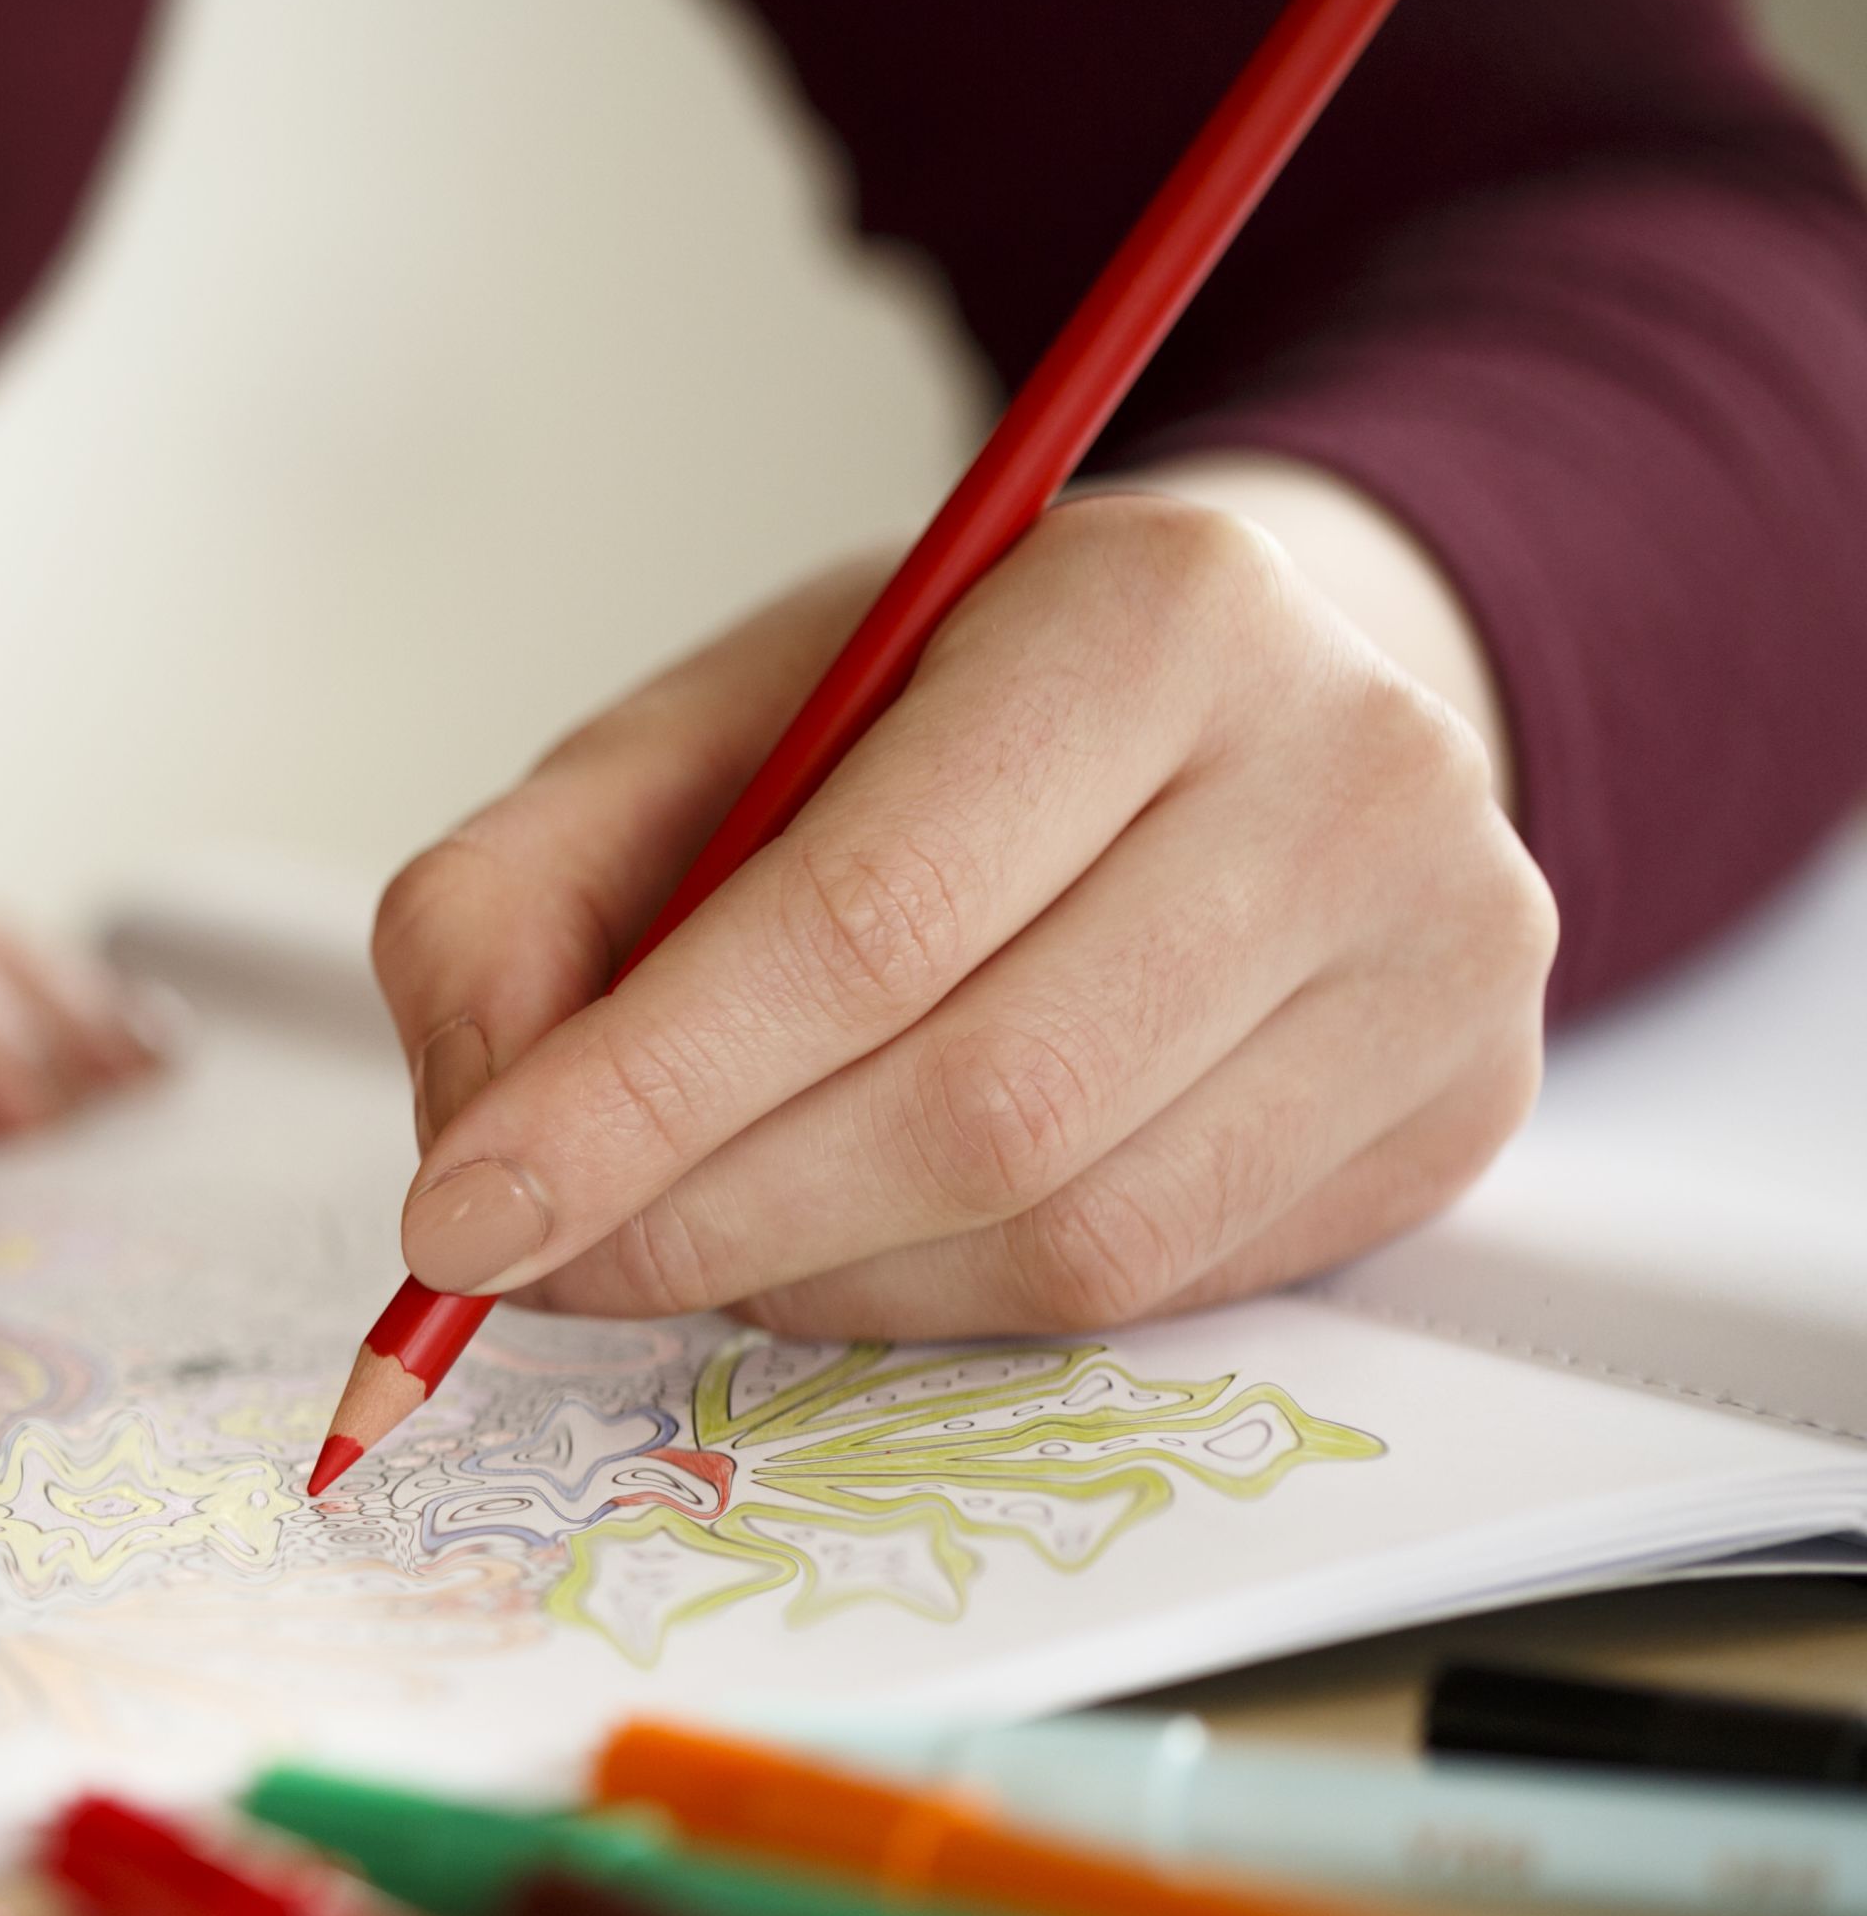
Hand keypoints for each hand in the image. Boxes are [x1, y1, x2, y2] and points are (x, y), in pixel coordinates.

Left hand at [373, 471, 1553, 1337]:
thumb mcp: (707, 734)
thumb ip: (522, 899)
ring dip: (818, 1280)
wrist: (1246, 710)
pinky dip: (942, 1302)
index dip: (642, 1096)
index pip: (865, 917)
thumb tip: (474, 1142)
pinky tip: (857, 1239)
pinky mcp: (1454, 1117)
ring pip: (1068, 1234)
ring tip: (698, 1232)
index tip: (462, 1214)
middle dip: (708, 1216)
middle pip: (976, 1100)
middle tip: (545, 1258)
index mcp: (1153, 612)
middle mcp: (1348, 775)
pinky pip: (1149, 1294)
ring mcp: (1438, 959)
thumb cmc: (948, 723)